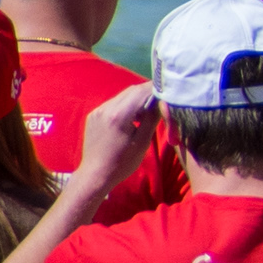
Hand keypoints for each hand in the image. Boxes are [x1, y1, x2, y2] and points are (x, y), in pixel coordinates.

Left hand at [71, 81, 156, 195]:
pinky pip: (113, 104)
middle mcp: (106, 108)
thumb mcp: (143, 142)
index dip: (156, 88)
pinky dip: (126, 106)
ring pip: (122, 96)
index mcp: (119, 115)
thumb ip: (152, 118)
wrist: (96, 174)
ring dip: (136, 99)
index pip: (141, 91)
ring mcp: (97, 111)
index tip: (168, 91)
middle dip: (147, 92)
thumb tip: (161, 102)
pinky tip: (131, 118)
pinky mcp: (93, 115)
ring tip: (146, 112)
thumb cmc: (122, 162)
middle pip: (131, 91)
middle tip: (161, 101)